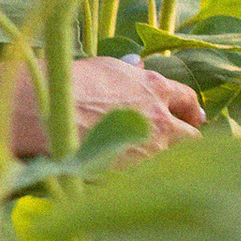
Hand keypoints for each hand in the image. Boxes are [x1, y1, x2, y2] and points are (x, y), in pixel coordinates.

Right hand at [0, 51, 204, 158]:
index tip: (192, 115)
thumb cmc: (71, 85)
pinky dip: (144, 174)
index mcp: (155, 88)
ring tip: (152, 160)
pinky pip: (148, 175)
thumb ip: (128, 71)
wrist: (47, 115)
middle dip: (187, 137)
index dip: (191, 109)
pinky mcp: (134, 173)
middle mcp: (160, 119)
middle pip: (192, 136)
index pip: (188, 99)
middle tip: (181, 140)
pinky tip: (132, 173)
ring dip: (166, 158)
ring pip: (172, 159)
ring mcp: (148, 149)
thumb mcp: (103, 67)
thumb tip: (139, 64)